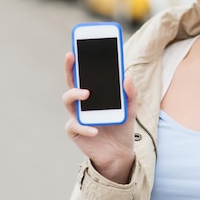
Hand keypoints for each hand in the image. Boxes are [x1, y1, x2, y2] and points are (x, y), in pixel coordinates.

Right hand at [62, 52, 136, 183]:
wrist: (120, 151)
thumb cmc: (121, 125)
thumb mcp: (131, 108)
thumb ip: (131, 92)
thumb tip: (127, 76)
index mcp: (93, 92)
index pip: (84, 73)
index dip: (79, 60)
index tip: (78, 47)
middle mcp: (81, 102)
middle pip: (71, 82)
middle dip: (69, 68)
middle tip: (72, 56)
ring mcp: (76, 115)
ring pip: (67, 100)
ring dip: (75, 94)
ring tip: (86, 94)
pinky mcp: (75, 131)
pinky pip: (75, 126)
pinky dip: (85, 128)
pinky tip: (95, 129)